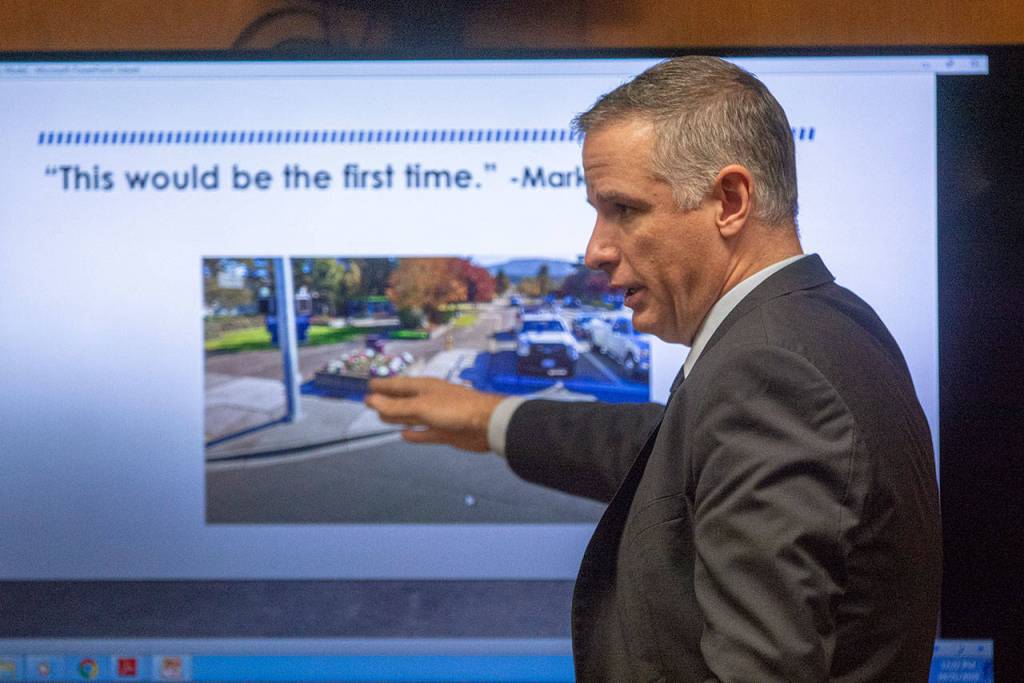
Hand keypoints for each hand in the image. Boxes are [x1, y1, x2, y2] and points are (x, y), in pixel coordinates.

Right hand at [365, 377, 504, 451]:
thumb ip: (396, 405)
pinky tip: (403, 435)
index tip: (368, 386)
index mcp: (424, 387)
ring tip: (381, 418)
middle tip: (369, 402)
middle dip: (387, 401)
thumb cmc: (454, 409)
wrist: (486, 424)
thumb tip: (370, 399)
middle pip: (403, 400)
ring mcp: (437, 416)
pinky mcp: (444, 433)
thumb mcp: (421, 406)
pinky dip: (413, 433)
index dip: (382, 386)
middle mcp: (429, 399)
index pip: (398, 385)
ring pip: (411, 416)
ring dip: (397, 416)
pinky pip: (424, 432)